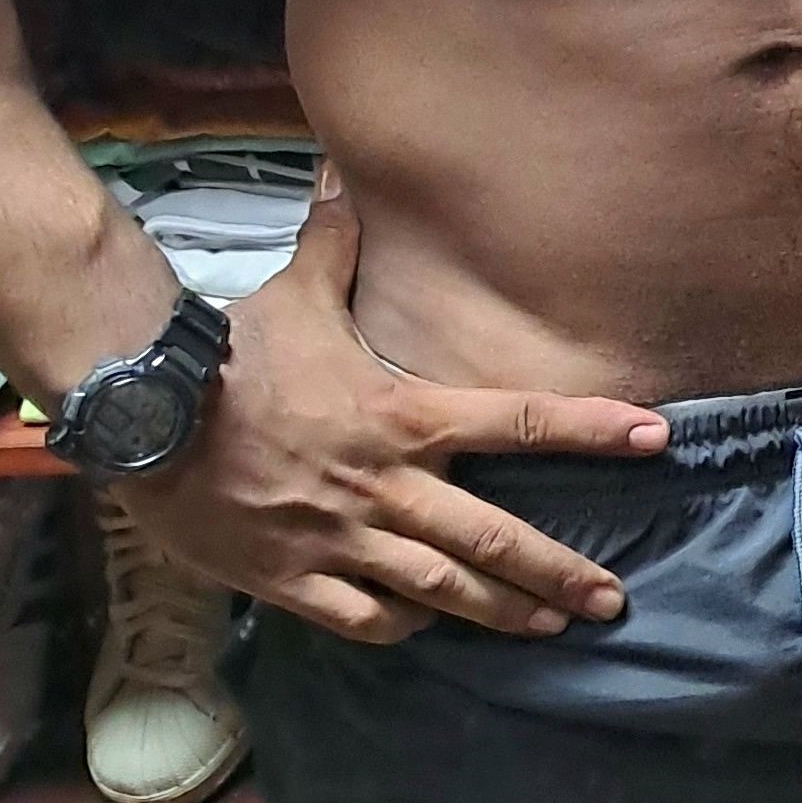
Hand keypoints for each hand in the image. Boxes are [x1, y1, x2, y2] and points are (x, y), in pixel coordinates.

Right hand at [109, 174, 668, 647]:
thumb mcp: (294, 293)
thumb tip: (340, 175)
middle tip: (612, 601)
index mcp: (404, 415)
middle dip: (560, 572)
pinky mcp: (295, 579)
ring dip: (503, 612)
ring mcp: (344, 539)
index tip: (654, 439)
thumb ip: (334, 245)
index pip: (517, 421)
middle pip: (493, 538)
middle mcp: (388, 485)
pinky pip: (367, 617)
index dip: (591, 431)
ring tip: (550, 628)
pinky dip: (406, 626)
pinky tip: (429, 627)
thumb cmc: (229, 355)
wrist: (147, 415)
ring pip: (443, 592)